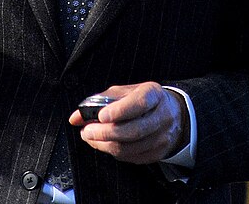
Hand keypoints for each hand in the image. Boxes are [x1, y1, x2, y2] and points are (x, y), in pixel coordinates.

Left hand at [69, 82, 188, 164]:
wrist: (172, 114)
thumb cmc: (142, 100)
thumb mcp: (126, 92)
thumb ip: (100, 101)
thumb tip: (76, 117)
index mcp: (153, 94)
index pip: (138, 103)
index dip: (119, 111)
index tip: (101, 116)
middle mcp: (162, 116)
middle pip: (133, 130)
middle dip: (105, 133)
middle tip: (87, 131)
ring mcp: (162, 137)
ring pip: (130, 147)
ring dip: (105, 145)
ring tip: (91, 137)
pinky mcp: (158, 153)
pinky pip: (132, 157)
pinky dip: (114, 152)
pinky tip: (104, 144)